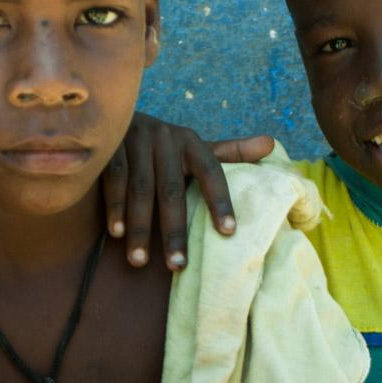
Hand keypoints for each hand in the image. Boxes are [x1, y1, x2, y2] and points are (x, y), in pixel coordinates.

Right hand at [101, 112, 273, 270]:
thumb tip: (270, 143)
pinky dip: (115, 207)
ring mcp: (136, 140)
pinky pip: (113, 179)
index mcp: (191, 141)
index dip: (220, 201)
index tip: (228, 233)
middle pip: (172, 190)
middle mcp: (166, 138)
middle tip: (178, 266)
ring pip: (140, 189)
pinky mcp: (110, 145)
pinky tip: (116, 233)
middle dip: (174, 230)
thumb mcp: (195, 147)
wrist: (118, 116)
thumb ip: (230, 152)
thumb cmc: (165, 146)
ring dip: (140, 227)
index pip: (212, 172)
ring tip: (140, 262)